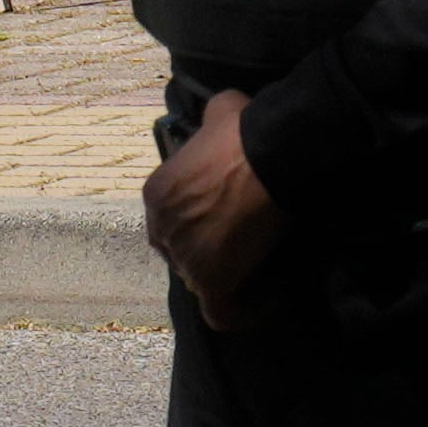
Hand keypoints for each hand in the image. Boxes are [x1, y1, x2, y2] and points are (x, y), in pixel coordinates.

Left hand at [142, 88, 284, 329]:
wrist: (268, 156)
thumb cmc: (244, 133)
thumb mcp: (219, 112)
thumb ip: (211, 120)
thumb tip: (222, 119)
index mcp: (156, 191)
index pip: (170, 221)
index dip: (200, 225)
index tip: (231, 224)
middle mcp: (161, 226)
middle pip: (181, 253)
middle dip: (211, 255)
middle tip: (247, 248)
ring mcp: (184, 256)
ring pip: (201, 283)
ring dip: (233, 281)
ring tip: (265, 271)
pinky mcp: (211, 281)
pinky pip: (221, 314)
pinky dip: (244, 314)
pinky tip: (271, 300)